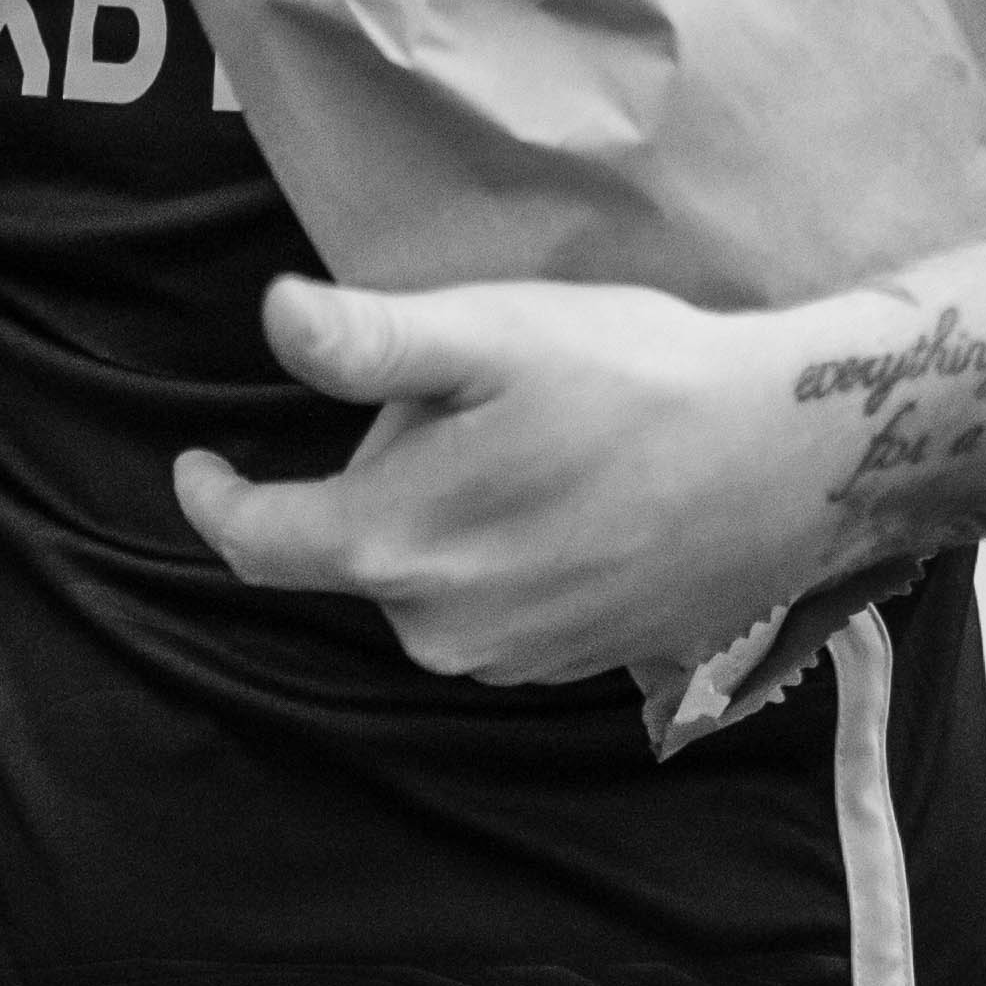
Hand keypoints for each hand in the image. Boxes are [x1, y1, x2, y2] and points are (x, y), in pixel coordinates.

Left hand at [174, 273, 828, 688]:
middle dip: (381, 476)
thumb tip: (275, 318)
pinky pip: (488, 606)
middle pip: (355, 546)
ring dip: (445, 518)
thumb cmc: (637, 384)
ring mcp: (503, 660)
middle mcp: (434, 629)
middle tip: (470, 402)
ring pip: (424, 577)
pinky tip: (572, 499)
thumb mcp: (494, 335)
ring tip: (537, 447)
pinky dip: (502, 555)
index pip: (258, 540)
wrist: (786, 465)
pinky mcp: (562, 667)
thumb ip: (370, 343)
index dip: (216, 500)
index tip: (199, 465)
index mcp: (393, 549)